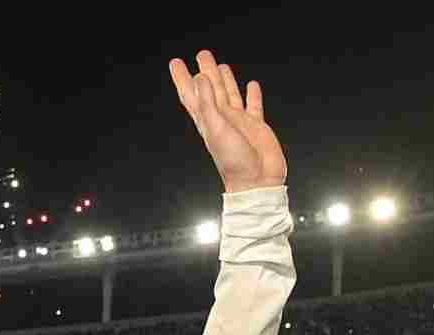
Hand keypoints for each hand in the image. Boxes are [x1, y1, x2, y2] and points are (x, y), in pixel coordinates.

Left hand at [169, 51, 285, 193]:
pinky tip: (252, 85)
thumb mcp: (217, 128)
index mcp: (208, 120)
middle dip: (205, 72)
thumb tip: (200, 78)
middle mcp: (221, 119)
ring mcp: (238, 122)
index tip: (176, 63)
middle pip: (211, 90)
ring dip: (225, 80)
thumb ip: (208, 103)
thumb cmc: (234, 161)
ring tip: (222, 65)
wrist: (257, 181)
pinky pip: (253, 107)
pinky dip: (253, 96)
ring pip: (230, 95)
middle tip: (202, 54)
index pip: (191, 94)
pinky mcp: (256, 126)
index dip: (183, 78)